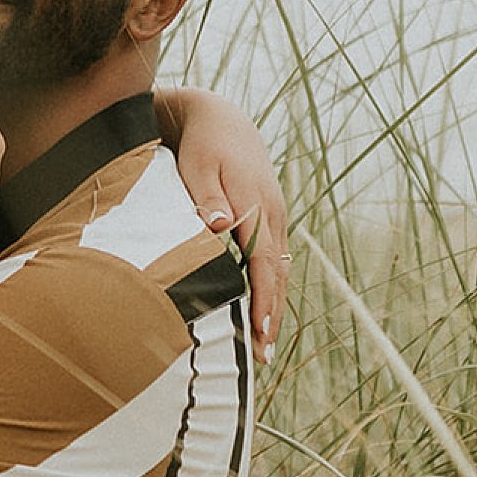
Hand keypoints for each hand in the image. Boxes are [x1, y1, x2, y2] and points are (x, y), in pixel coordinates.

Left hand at [170, 91, 289, 363]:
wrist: (222, 119)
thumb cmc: (202, 146)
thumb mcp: (197, 167)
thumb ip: (206, 198)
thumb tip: (220, 225)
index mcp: (256, 206)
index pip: (264, 263)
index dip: (264, 300)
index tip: (260, 333)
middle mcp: (272, 215)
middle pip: (278, 274)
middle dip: (272, 316)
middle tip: (264, 357)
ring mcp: (274, 216)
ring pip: (279, 270)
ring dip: (274, 306)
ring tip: (264, 345)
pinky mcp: (268, 218)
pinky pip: (274, 260)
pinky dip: (271, 288)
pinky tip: (262, 310)